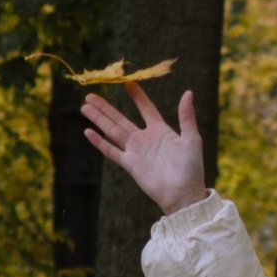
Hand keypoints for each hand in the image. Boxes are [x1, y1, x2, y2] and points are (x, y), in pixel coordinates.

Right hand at [84, 81, 206, 214]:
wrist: (183, 193)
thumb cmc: (191, 168)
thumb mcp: (191, 139)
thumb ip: (186, 116)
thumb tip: (188, 92)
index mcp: (161, 130)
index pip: (146, 109)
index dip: (137, 96)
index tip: (127, 82)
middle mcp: (145, 139)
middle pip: (121, 118)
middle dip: (105, 107)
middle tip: (90, 95)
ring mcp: (135, 151)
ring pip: (112, 131)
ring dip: (99, 119)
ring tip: (85, 107)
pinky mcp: (130, 164)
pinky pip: (111, 151)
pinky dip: (100, 142)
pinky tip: (88, 132)